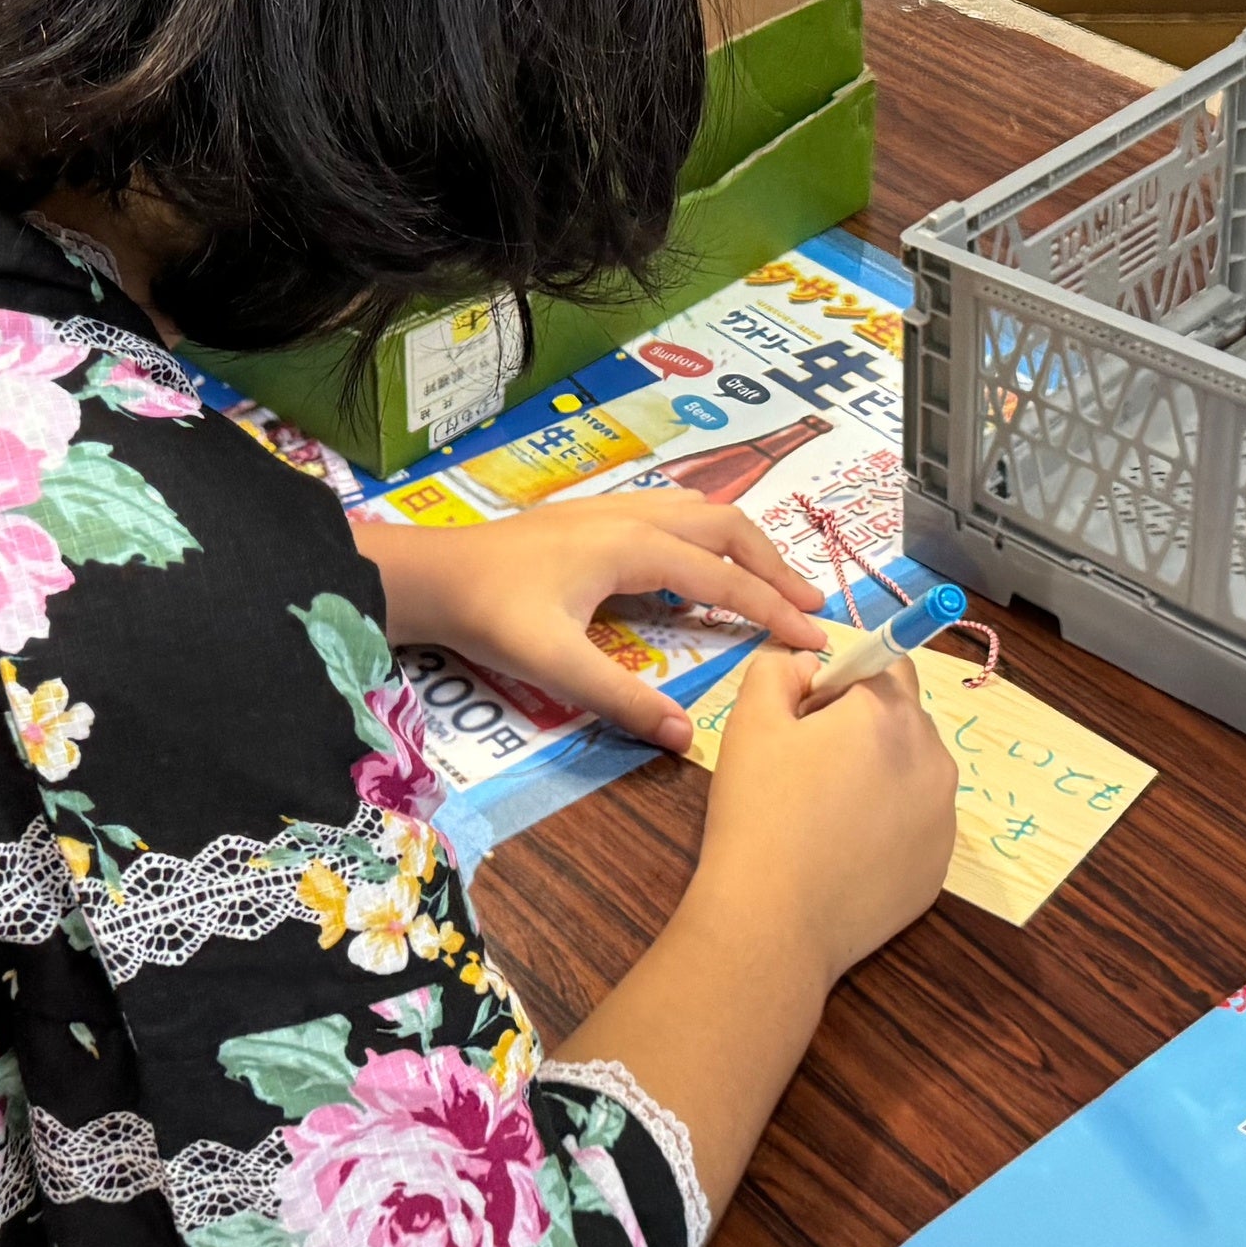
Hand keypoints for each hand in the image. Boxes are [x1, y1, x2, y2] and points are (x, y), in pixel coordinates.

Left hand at [355, 489, 828, 750]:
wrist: (431, 574)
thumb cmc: (490, 613)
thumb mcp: (554, 665)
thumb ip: (622, 699)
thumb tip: (684, 736)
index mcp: (633, 546)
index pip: (724, 577)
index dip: (773, 608)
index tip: (814, 636)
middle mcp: (631, 516)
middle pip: (726, 527)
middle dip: (773, 566)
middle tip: (808, 605)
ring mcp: (610, 510)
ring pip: (699, 513)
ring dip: (742, 545)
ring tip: (771, 581)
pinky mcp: (591, 519)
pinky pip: (672, 515)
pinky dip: (707, 537)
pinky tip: (700, 565)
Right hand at [687, 645, 954, 977]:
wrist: (774, 923)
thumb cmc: (758, 814)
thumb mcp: (750, 722)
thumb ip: (778, 670)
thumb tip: (808, 666)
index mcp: (887, 712)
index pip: (886, 662)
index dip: (842, 683)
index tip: (806, 719)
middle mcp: (932, 757)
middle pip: (905, 717)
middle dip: (864, 727)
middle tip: (808, 767)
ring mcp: (944, 817)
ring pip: (915, 772)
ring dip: (881, 775)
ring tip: (826, 816)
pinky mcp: (940, 867)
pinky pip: (918, 825)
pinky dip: (889, 827)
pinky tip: (844, 854)